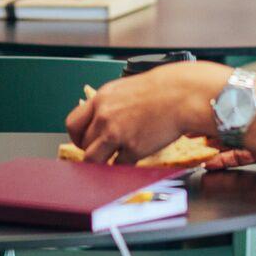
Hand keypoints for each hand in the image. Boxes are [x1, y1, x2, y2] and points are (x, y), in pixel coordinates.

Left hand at [66, 61, 220, 163]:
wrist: (182, 95)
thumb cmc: (161, 90)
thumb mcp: (126, 89)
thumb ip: (109, 105)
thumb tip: (100, 121)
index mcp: (101, 99)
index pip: (73, 123)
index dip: (77, 136)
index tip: (84, 141)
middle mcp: (104, 116)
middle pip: (83, 144)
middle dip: (91, 150)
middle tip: (102, 152)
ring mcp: (117, 133)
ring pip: (93, 159)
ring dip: (102, 163)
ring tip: (112, 161)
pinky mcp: (132, 149)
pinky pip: (118, 165)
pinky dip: (123, 165)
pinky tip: (132, 158)